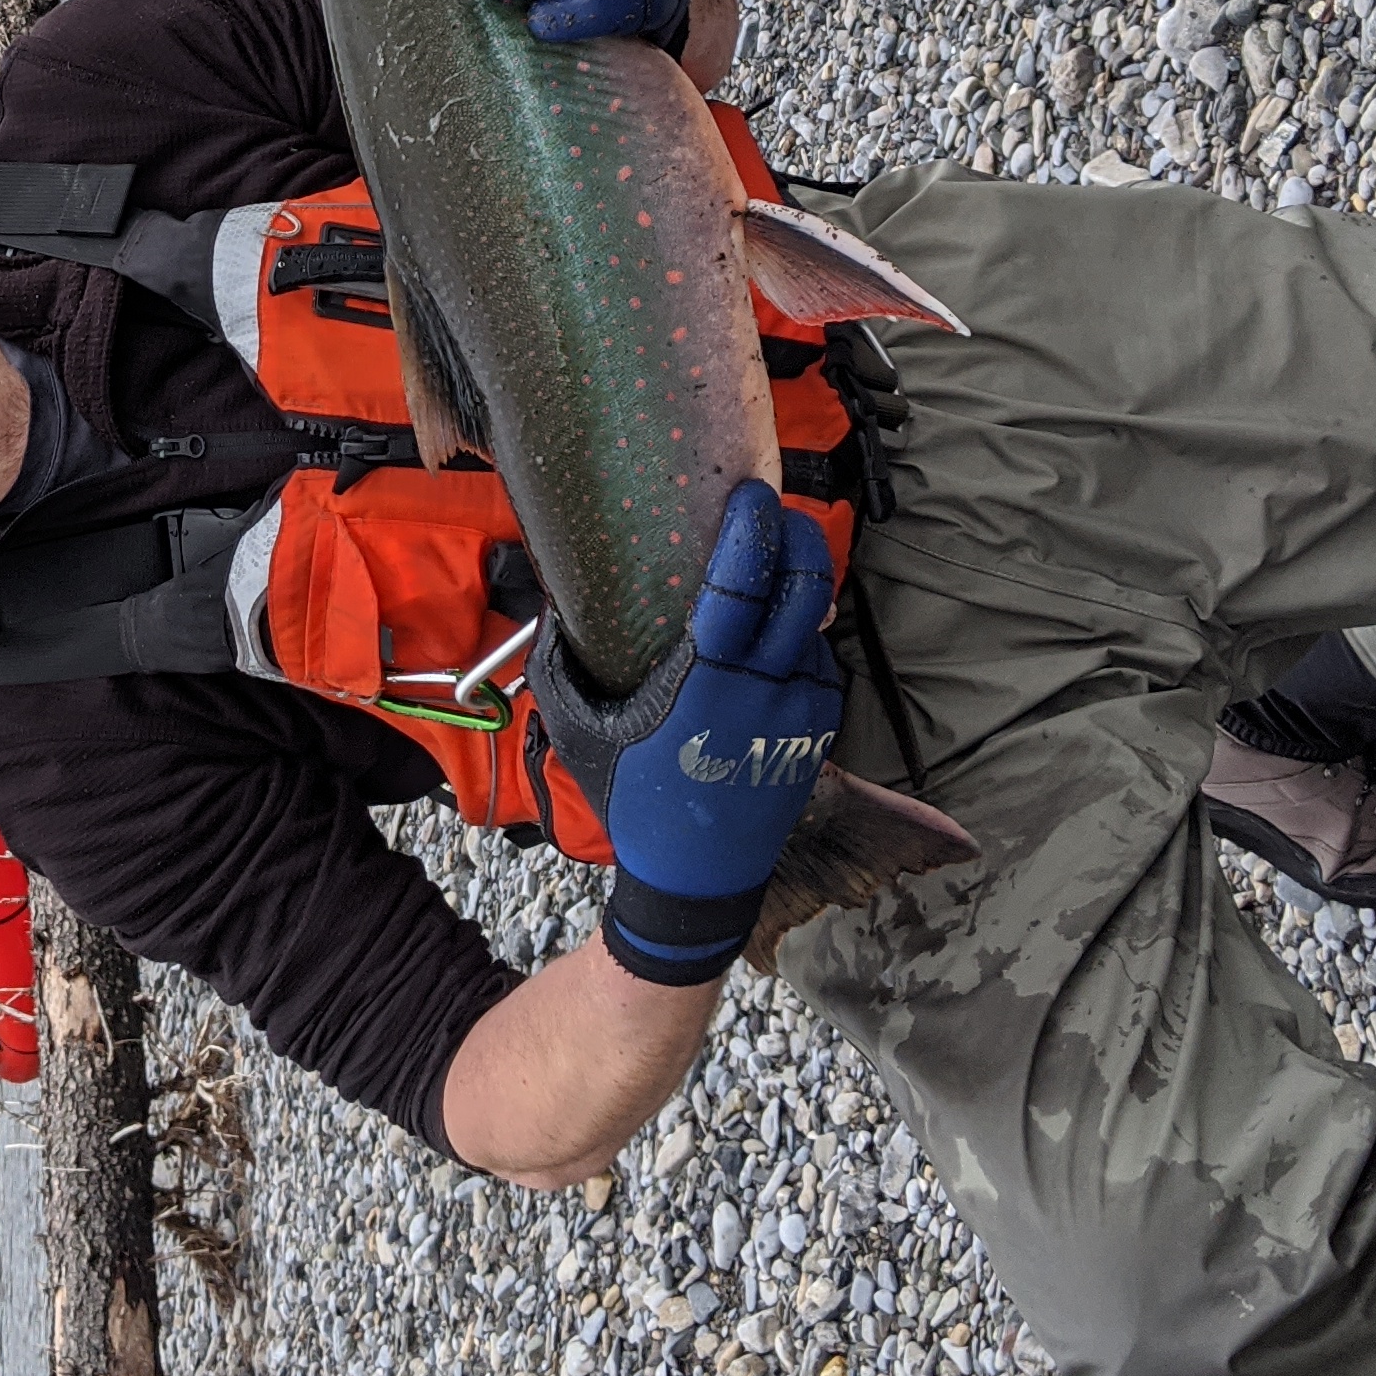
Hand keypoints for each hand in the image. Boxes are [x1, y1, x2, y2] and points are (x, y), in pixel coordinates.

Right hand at [599, 482, 843, 984]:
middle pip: (804, 587)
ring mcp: (800, 712)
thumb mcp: (579, 730)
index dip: (751, 529)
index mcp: (705, 680)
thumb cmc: (632, 799)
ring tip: (777, 562)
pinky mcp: (820, 732)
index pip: (743, 582)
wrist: (696, 879)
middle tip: (774, 514)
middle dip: (797, 536)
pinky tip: (778, 634)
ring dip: (801, 585)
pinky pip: (822, 664)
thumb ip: (562, 662)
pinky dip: (804, 638)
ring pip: (818, 623)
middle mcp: (764, 690)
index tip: (748, 496)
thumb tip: (554, 602)